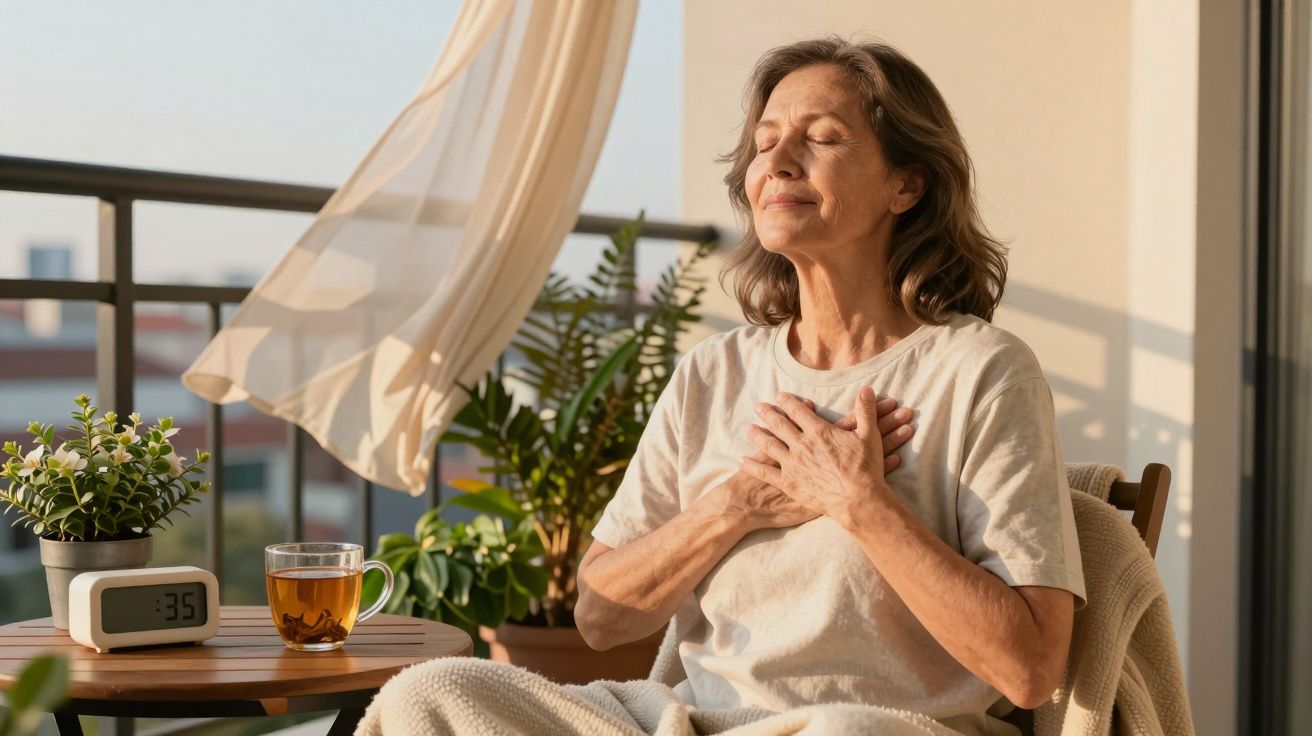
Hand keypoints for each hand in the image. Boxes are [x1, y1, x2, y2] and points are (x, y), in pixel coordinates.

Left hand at [741, 388, 908, 525]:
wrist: (857, 499)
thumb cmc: (865, 468)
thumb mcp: (869, 435)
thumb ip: (865, 411)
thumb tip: (867, 389)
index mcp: (818, 431)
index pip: (798, 411)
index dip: (788, 402)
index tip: (779, 396)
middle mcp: (801, 444)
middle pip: (779, 425)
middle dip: (767, 414)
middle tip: (758, 406)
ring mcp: (793, 464)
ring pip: (769, 445)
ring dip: (757, 435)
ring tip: (749, 428)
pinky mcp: (789, 482)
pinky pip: (765, 472)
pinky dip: (752, 465)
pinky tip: (742, 460)